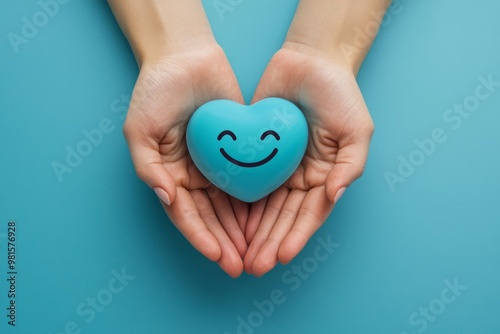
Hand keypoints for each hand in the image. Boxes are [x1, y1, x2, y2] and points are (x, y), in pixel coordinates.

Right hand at [123, 43, 248, 276]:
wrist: (185, 56)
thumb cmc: (156, 91)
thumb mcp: (140, 130)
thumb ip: (149, 167)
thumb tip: (166, 197)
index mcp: (168, 174)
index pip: (185, 214)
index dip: (200, 236)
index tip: (218, 255)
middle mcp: (192, 175)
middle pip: (209, 217)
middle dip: (224, 242)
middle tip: (241, 266)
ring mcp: (215, 165)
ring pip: (229, 206)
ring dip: (240, 231)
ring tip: (254, 253)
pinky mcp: (236, 151)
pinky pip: (246, 182)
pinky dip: (253, 204)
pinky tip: (264, 222)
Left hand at [243, 43, 373, 275]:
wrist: (309, 61)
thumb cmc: (339, 94)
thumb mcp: (356, 130)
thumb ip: (349, 165)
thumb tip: (334, 196)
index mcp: (324, 176)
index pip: (309, 214)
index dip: (296, 236)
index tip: (282, 256)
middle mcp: (300, 177)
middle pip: (283, 217)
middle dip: (270, 243)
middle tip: (255, 266)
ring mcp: (277, 167)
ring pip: (263, 207)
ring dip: (253, 233)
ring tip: (241, 256)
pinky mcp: (256, 153)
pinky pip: (246, 182)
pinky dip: (239, 206)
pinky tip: (231, 225)